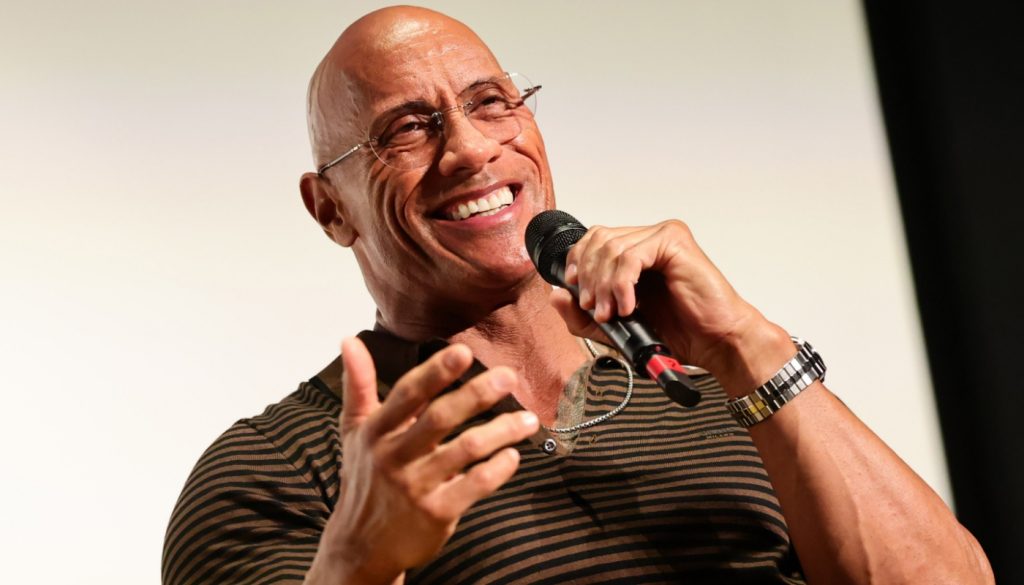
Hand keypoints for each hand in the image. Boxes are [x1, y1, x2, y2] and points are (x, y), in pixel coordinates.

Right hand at [306, 338, 538, 584]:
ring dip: (501, 431)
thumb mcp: (354, 430)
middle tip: (507, 377)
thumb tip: (349, 339)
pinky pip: (475, 486)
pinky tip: (513, 455)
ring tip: (528, 419)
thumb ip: (358, 384)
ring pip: (466, 450)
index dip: (435, 372)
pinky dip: (498, 469)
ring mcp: (416, 486)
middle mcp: (395, 456)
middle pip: (440, 418)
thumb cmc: (366, 477)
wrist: (361, 545)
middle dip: (476, 395)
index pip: (408, 395)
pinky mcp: (437, 513)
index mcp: (377, 431)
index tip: (463, 351)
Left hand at [550, 220, 789, 389]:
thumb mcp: (617, 329)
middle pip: (598, 240)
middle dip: (588, 277)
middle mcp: (649, 238)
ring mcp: (663, 236)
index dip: (578, 262)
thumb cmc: (678, 332)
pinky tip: (628, 306)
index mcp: (636, 250)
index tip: (576, 292)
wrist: (716, 343)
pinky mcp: (675, 242)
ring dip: (603, 286)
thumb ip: (584, 316)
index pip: (593, 240)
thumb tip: (556, 295)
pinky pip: (631, 257)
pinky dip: (621, 284)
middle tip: (594, 309)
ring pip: (611, 248)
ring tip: (611, 313)